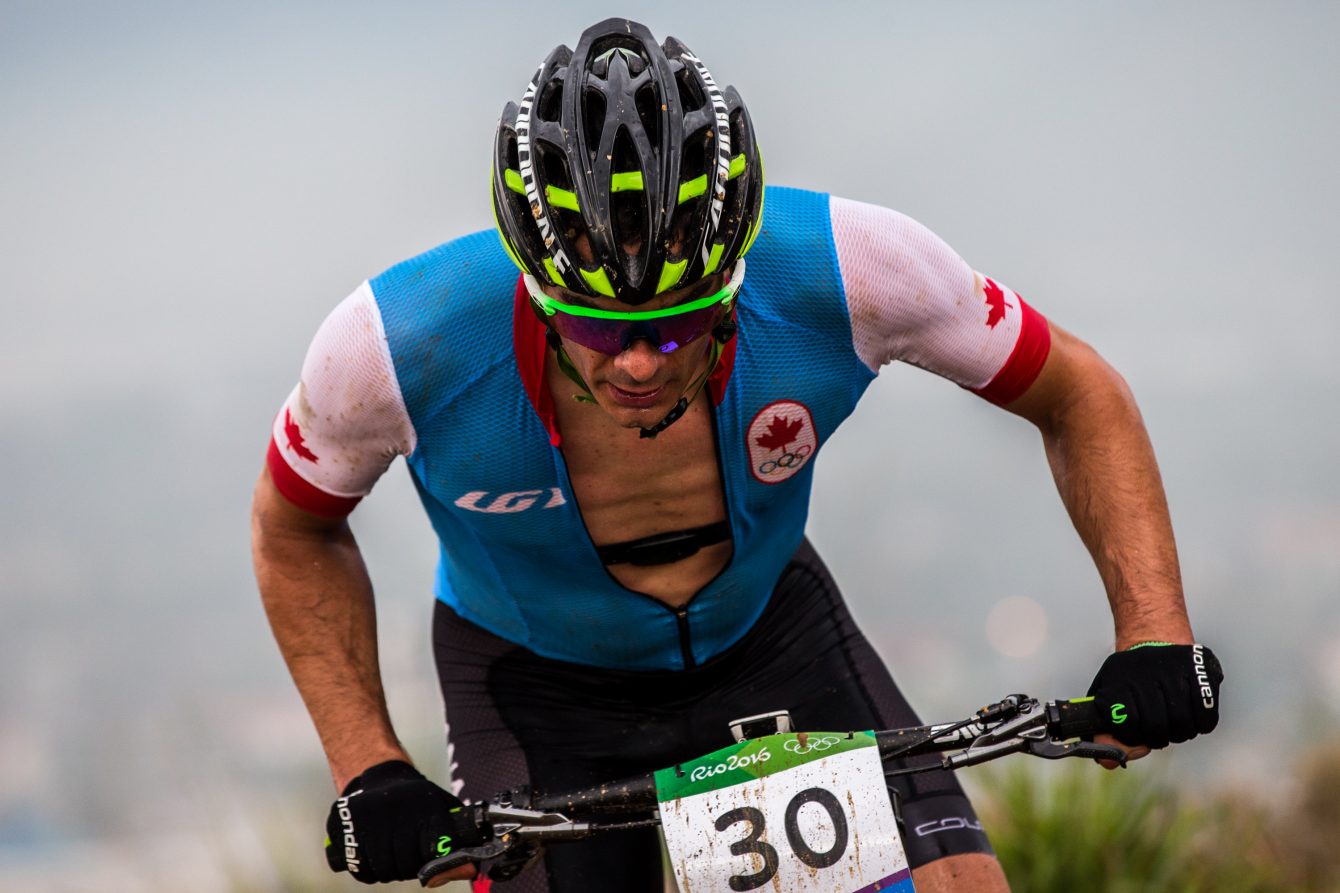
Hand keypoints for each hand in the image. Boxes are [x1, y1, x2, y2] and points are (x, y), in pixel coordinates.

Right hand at [325, 760, 485, 883]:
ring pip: (380, 869)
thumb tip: (469, 869)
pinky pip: (356, 866)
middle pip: (405, 865)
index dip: (433, 862)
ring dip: (387, 870)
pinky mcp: (341, 823)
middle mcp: (395, 809)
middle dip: (408, 869)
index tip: (430, 858)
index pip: (435, 850)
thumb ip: (458, 842)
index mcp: (425, 805)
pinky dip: (366, 869)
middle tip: (408, 860)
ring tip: (391, 857)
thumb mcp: (443, 810)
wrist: (380, 776)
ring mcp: (366, 816)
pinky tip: (372, 856)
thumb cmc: (417, 801)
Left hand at [1087, 643, 1222, 768]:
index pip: (1125, 724)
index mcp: (1117, 679)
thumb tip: (1108, 763)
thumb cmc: (1128, 682)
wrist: (1154, 640)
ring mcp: (1175, 671)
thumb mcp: (1106, 699)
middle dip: (1156, 738)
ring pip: (1183, 724)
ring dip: (1179, 733)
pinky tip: (1192, 719)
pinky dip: (1201, 725)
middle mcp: (1145, 672)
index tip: (1132, 734)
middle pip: (1156, 727)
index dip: (1130, 737)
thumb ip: (1103, 732)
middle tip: (1156, 734)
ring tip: (1173, 726)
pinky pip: (1207, 716)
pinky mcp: (1202, 672)